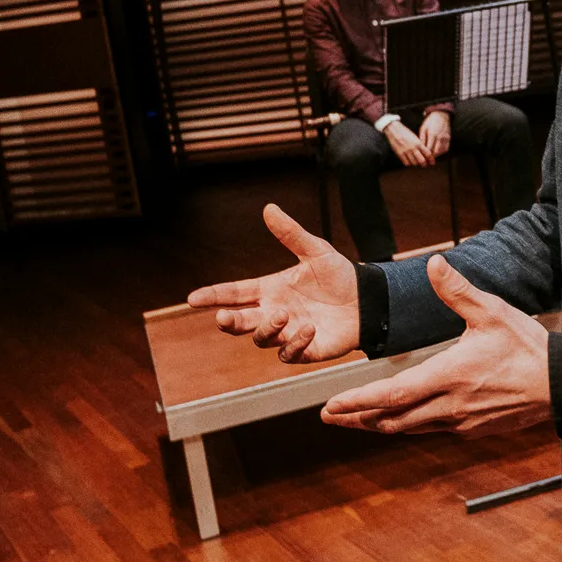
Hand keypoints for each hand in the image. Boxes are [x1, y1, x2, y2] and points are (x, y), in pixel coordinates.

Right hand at [187, 204, 359, 362]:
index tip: (193, 298)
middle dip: (228, 321)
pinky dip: (294, 343)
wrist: (368, 300)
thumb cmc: (339, 276)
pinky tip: (309, 329)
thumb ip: (291, 234)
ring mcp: (286, 333)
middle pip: (240, 322)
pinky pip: (288, 353)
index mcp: (270, 290)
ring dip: (267, 328)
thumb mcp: (316, 251)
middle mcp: (273, 313)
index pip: (235, 293)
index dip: (214, 295)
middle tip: (223, 317)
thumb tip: (269, 208)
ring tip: (284, 314)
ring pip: (260, 339)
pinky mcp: (304, 350)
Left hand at [320, 255, 550, 436]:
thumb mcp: (492, 312)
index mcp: (449, 375)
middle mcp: (450, 405)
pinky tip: (402, 419)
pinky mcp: (474, 429)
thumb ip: (457, 290)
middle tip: (329, 417)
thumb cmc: (528, 347)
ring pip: (409, 429)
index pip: (392, 395)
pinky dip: (408, 425)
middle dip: (357, 419)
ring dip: (379, 425)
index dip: (358, 402)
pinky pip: (431, 430)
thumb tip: (433, 263)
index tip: (330, 405)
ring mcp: (461, 422)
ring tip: (357, 420)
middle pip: (391, 420)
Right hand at [385, 119, 433, 166]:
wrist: (394, 130)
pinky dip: (409, 164)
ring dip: (417, 164)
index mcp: (418, 143)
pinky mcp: (400, 154)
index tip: (432, 162)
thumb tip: (426, 153)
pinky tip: (410, 162)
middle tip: (425, 165)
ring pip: (414, 163)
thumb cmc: (405, 133)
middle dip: (425, 164)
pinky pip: (406, 163)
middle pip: (422, 161)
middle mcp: (413, 148)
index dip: (431, 160)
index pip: (428, 154)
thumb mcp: (415, 138)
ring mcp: (406, 152)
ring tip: (417, 163)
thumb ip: (420, 145)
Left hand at [418, 109, 451, 156]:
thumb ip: (422, 138)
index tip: (422, 158)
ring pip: (441, 151)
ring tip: (431, 157)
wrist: (441, 115)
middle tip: (426, 160)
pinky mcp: (449, 138)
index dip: (425, 155)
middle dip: (431, 157)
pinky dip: (441, 152)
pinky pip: (446, 148)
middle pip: (436, 152)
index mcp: (432, 134)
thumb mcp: (423, 128)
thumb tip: (420, 148)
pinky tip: (437, 152)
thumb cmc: (430, 122)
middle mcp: (440, 137)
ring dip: (436, 155)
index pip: (429, 148)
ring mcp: (445, 138)